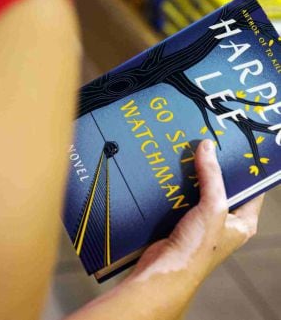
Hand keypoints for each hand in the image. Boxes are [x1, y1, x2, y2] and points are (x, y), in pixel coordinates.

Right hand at [132, 139, 263, 282]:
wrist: (165, 270)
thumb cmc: (197, 248)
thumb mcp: (213, 207)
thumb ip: (212, 176)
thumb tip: (208, 147)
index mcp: (242, 222)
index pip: (252, 190)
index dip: (247, 170)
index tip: (237, 149)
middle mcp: (224, 222)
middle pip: (223, 188)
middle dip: (215, 169)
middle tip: (208, 148)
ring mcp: (202, 222)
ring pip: (200, 191)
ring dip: (194, 176)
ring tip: (188, 154)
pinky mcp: (182, 221)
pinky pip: (183, 198)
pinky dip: (178, 185)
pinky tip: (172, 171)